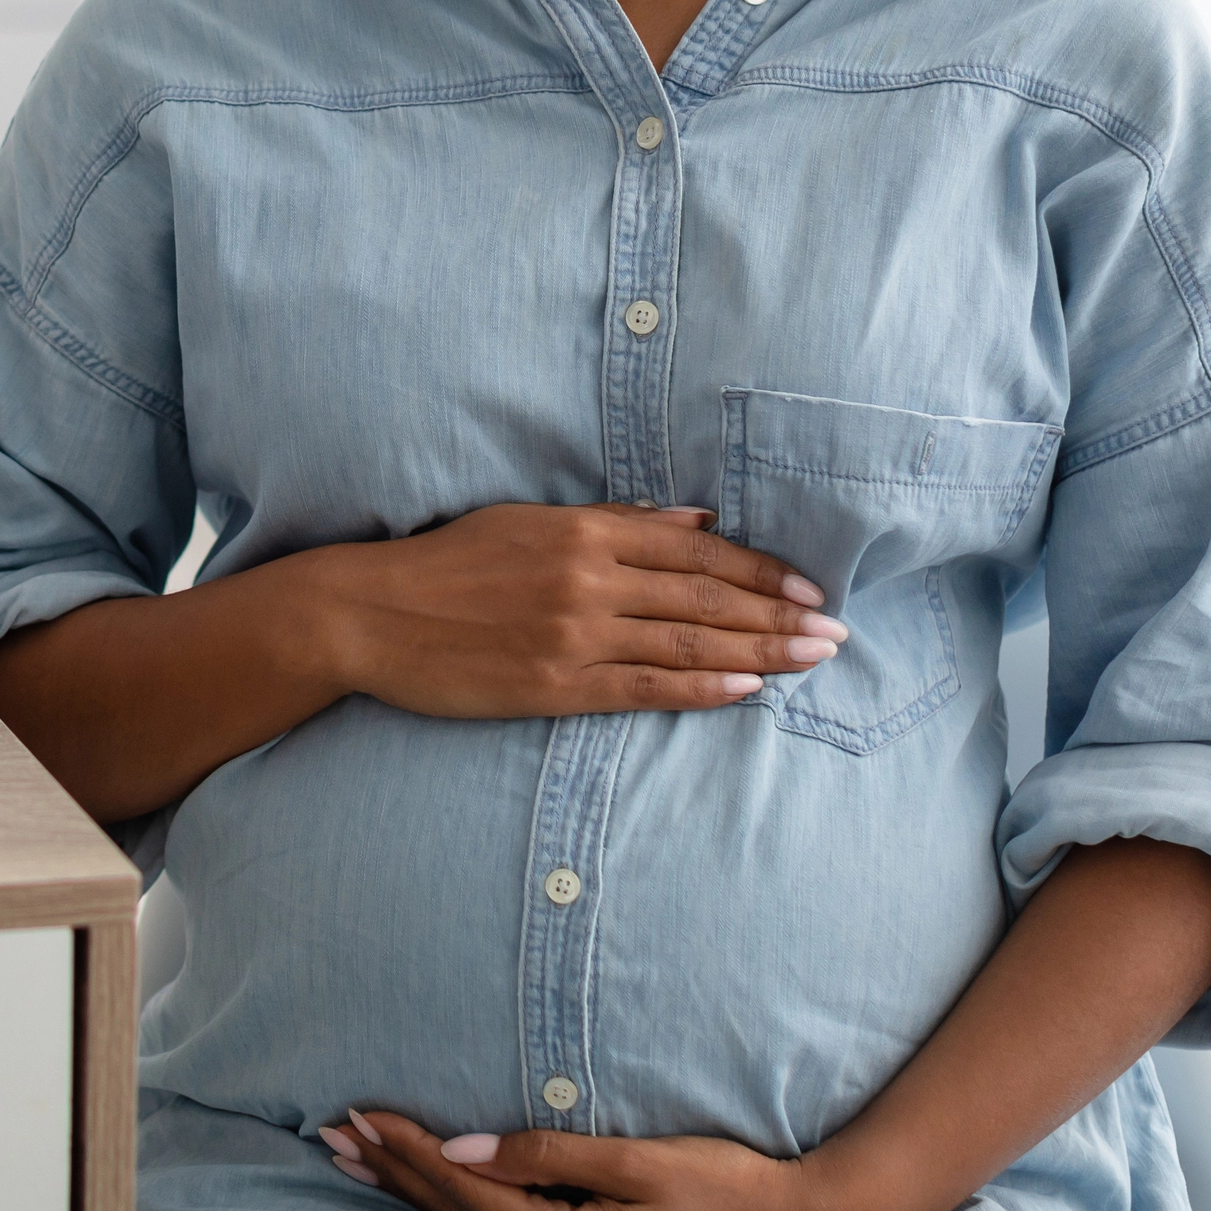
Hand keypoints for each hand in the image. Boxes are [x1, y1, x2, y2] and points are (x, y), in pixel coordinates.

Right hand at [312, 504, 844, 719]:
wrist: (373, 614)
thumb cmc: (448, 564)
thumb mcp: (530, 522)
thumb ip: (617, 523)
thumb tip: (697, 521)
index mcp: (584, 532)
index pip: (695, 552)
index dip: (760, 571)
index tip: (809, 587)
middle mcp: (588, 579)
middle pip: (704, 597)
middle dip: (779, 615)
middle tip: (837, 631)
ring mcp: (573, 634)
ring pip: (686, 641)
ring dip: (760, 652)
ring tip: (813, 660)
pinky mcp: (555, 684)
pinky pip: (644, 687)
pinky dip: (701, 686)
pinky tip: (747, 689)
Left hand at [321, 1108, 874, 1210]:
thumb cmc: (726, 1188)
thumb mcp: (636, 1162)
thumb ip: (545, 1155)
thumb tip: (464, 1148)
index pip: (461, 1192)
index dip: (406, 1151)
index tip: (357, 1114)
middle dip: (392, 1172)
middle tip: (332, 1134)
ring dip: (416, 1191)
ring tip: (362, 1161)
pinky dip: (460, 1207)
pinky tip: (439, 1194)